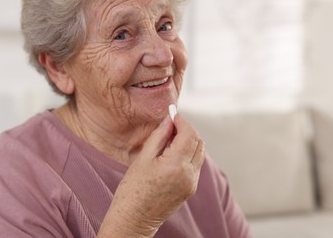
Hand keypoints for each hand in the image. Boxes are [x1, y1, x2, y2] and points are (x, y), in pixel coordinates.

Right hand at [98, 114, 205, 236]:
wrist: (133, 220)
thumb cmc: (132, 190)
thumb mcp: (143, 158)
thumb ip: (159, 136)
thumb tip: (169, 119)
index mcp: (175, 165)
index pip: (189, 134)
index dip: (182, 121)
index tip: (172, 114)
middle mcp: (189, 174)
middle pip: (198, 142)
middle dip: (187, 129)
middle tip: (171, 124)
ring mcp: (192, 183)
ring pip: (200, 152)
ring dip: (189, 140)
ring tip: (170, 138)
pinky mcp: (191, 188)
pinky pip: (196, 164)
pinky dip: (188, 153)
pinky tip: (173, 152)